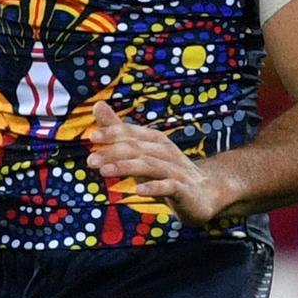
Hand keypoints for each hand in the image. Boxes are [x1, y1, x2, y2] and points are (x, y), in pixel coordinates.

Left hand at [87, 101, 223, 225]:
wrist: (206, 193)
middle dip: (113, 153)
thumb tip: (97, 104)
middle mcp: (167, 152)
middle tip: (91, 161)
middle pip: (138, 149)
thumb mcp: (141, 151)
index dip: (113, 133)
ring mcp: (178, 171)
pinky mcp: (186, 191)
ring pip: (150, 166)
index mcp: (156, 140)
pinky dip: (154, 187)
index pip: (132, 133)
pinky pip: (170, 187)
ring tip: (104, 172)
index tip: (92, 137)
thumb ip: (119, 131)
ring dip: (126, 167)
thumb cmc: (167, 171)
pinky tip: (137, 190)